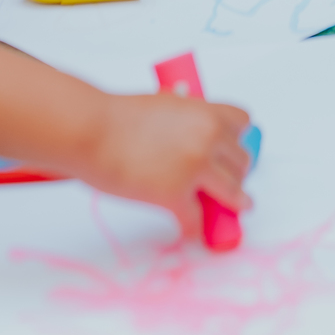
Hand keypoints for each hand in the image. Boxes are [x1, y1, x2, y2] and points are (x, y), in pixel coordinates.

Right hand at [83, 92, 251, 239]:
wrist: (91, 131)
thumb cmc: (117, 116)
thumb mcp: (164, 104)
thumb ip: (185, 119)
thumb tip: (191, 134)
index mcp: (206, 111)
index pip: (243, 123)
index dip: (238, 139)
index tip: (234, 151)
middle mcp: (209, 137)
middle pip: (241, 161)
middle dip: (235, 173)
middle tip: (228, 183)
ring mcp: (195, 167)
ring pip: (232, 192)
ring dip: (231, 202)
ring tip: (230, 209)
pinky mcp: (176, 195)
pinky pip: (197, 220)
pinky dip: (194, 228)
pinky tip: (191, 230)